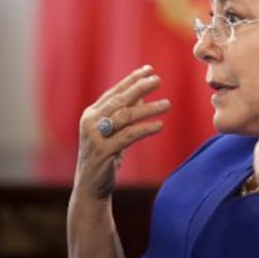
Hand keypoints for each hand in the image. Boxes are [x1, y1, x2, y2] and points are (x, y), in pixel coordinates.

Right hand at [73, 65, 169, 199]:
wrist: (91, 188)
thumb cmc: (105, 156)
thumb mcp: (113, 132)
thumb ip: (124, 113)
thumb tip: (143, 94)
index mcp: (91, 114)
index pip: (114, 92)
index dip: (131, 79)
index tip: (148, 69)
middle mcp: (90, 122)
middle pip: (119, 100)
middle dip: (140, 88)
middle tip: (158, 80)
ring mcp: (95, 137)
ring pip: (126, 117)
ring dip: (148, 108)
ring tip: (167, 104)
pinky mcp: (104, 152)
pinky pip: (129, 136)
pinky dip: (145, 129)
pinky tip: (160, 125)